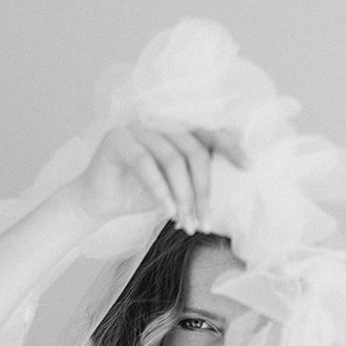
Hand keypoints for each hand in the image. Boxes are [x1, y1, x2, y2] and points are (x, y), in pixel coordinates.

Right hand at [69, 122, 247, 231]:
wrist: (97, 202)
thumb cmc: (137, 194)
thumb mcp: (174, 187)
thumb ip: (196, 178)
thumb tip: (232, 186)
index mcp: (175, 128)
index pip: (208, 133)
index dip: (229, 148)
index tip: (248, 167)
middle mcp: (158, 122)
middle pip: (193, 150)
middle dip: (204, 189)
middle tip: (207, 220)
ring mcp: (137, 128)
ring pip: (172, 159)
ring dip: (183, 196)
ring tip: (187, 224)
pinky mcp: (117, 140)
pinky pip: (146, 165)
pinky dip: (160, 192)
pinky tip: (168, 213)